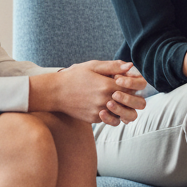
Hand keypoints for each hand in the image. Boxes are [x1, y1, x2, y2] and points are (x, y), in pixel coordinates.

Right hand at [30, 60, 147, 124]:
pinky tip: (106, 106)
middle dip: (132, 100)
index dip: (132, 85)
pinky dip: (112, 114)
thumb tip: (131, 66)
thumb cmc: (75, 76)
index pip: (131, 88)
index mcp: (107, 86)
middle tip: (125, 94)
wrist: (55, 92)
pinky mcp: (94, 119)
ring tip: (117, 101)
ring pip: (122, 116)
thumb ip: (113, 66)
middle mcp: (105, 101)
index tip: (125, 81)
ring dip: (123, 110)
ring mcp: (99, 112)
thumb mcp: (93, 66)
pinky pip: (110, 120)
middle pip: (131, 105)